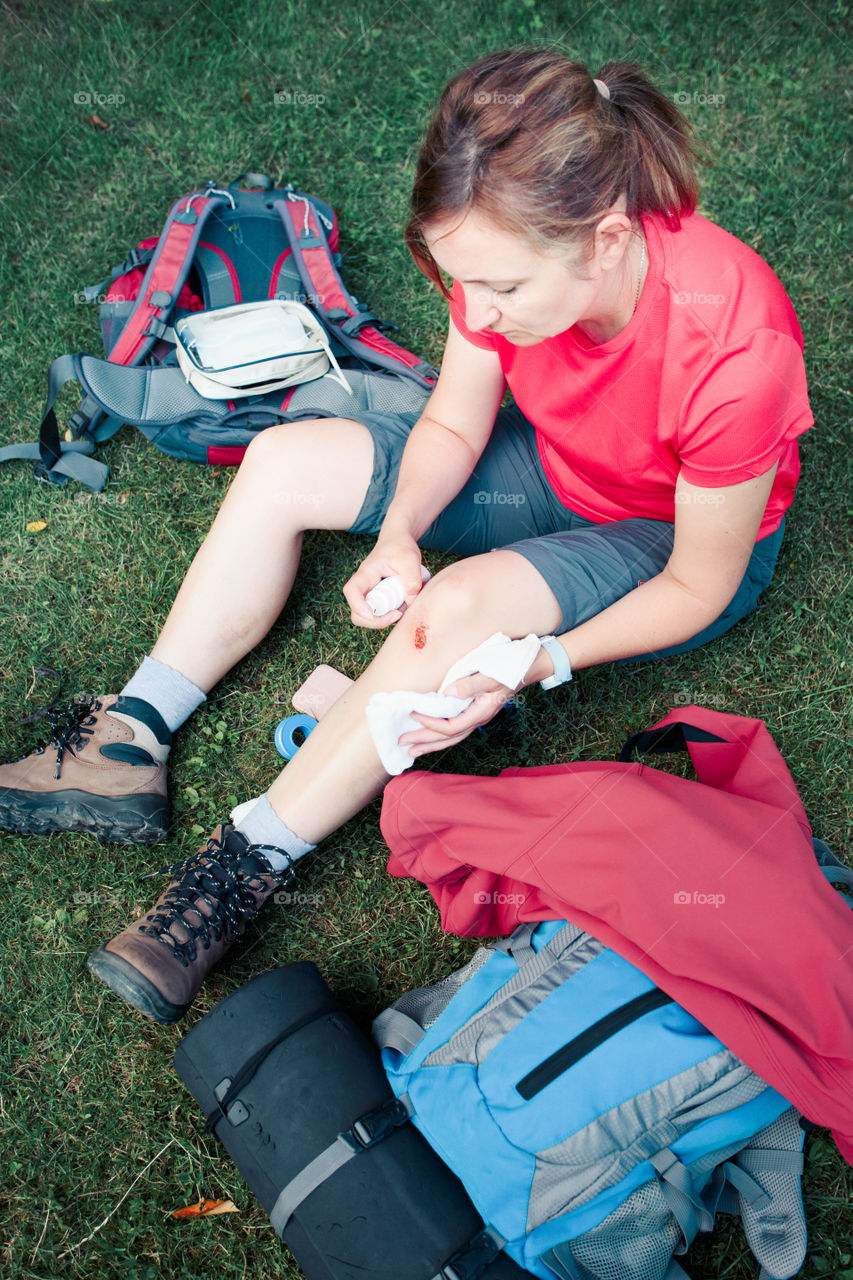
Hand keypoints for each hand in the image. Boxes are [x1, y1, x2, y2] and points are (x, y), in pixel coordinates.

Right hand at [343, 532, 424, 628]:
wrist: (399, 542)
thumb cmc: (401, 547)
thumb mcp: (410, 558)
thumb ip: (412, 579)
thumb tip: (411, 602)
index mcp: (366, 573)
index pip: (351, 591)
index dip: (358, 606)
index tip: (373, 614)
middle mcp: (364, 587)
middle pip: (356, 613)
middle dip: (375, 621)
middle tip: (397, 614)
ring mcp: (370, 595)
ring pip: (367, 618)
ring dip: (385, 619)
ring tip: (404, 606)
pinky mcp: (379, 600)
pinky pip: (380, 615)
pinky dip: (391, 616)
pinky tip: (404, 605)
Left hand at [398, 673, 513, 757]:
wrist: (529, 666)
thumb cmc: (511, 667)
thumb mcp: (492, 673)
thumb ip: (472, 684)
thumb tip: (448, 693)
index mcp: (481, 712)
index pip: (451, 726)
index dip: (430, 724)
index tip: (413, 714)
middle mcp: (479, 718)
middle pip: (449, 737)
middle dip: (425, 742)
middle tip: (402, 743)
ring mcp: (478, 716)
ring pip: (452, 736)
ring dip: (431, 743)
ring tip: (412, 749)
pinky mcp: (476, 710)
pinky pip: (455, 728)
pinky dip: (440, 734)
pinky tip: (430, 735)